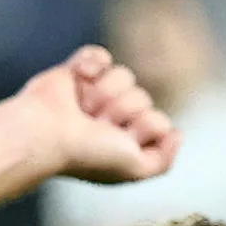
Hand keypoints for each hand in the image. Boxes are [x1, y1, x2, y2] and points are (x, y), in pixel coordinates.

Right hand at [17, 45, 174, 184]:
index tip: (118, 141)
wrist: (46, 134)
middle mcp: (114, 115)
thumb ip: (163, 161)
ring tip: (83, 109)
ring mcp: (96, 92)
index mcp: (127, 139)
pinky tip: (79, 78)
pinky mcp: (78, 71)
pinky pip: (100, 55)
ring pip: (124, 75)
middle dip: (122, 111)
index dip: (143, 128)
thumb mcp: (135, 170)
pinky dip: (90, 63)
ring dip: (104, 93)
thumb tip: (178, 134)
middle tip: (96, 126)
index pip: (159, 120)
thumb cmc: (87, 155)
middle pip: (142, 97)